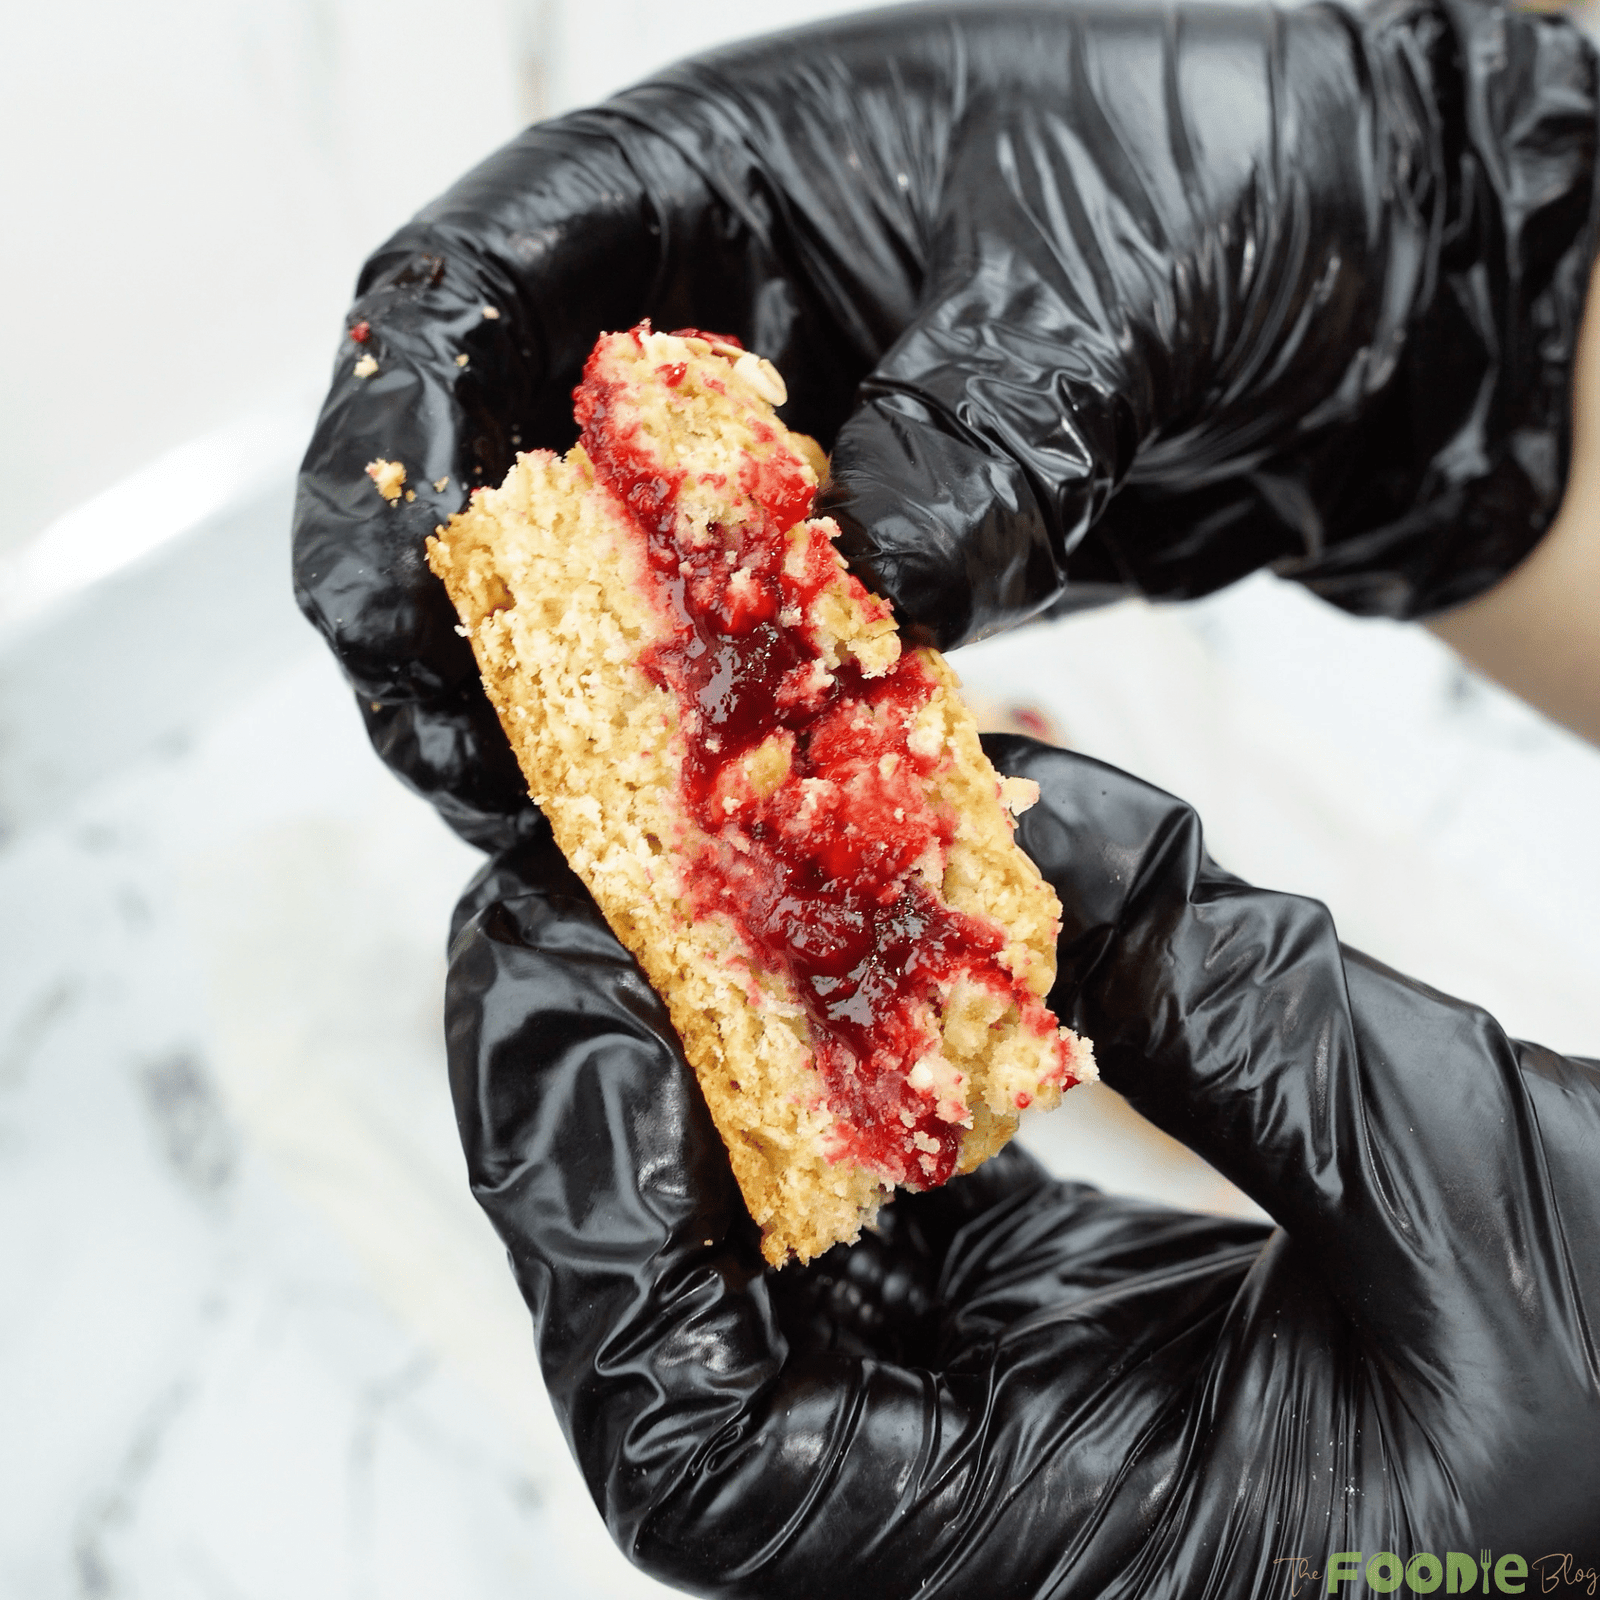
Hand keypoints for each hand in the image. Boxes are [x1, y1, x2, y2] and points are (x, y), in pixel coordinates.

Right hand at [291, 0, 1599, 851]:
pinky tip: (716, 842)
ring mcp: (752, 463)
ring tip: (584, 849)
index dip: (393, 440)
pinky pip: (717, 668)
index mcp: (697, 184)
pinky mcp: (821, 570)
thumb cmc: (1212, 185)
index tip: (403, 591)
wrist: (1335, 282)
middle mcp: (690, 328)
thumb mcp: (1098, 282)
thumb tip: (879, 580)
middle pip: (481, 476)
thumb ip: (977, 424)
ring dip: (566, 725)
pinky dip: (704, 757)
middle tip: (481, 782)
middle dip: (447, 629)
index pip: (461, 291)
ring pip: (585, 596)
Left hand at [447, 735, 1599, 1595]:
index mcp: (1053, 1549)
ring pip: (743, 1241)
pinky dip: (810, 1048)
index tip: (574, 977)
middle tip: (577, 878)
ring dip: (692, 1050)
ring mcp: (980, 1413)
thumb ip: (1221, 989)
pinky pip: (849, 1189)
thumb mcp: (1458, 1173)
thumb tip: (1019, 802)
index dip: (587, 1214)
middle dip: (596, 1090)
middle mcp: (970, 1508)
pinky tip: (823, 919)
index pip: (691, 1453)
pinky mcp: (1012, 1326)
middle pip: (674, 1316)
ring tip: (677, 870)